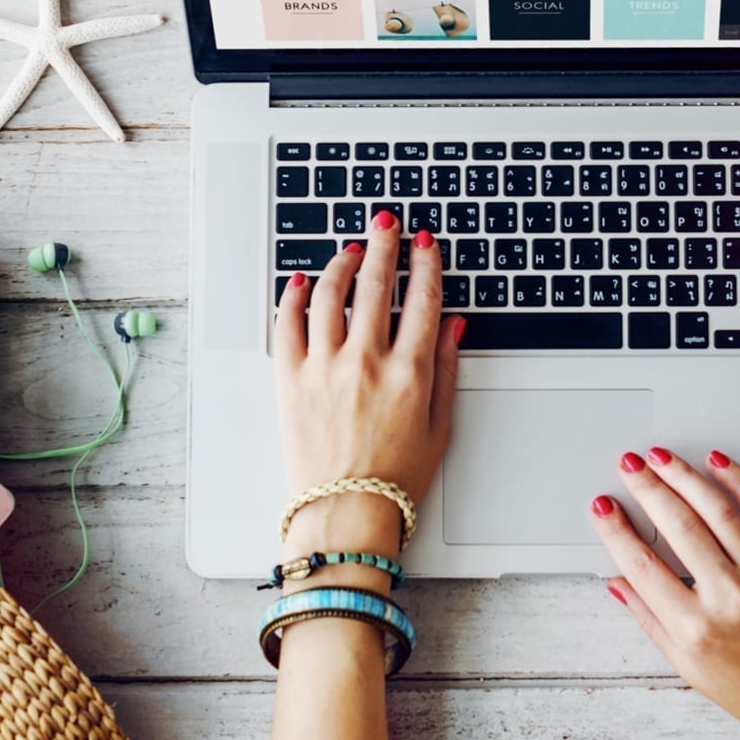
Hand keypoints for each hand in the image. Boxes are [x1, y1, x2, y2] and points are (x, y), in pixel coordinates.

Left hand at [274, 211, 461, 564]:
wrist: (346, 514)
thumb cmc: (396, 478)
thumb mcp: (440, 424)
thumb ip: (446, 367)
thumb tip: (451, 324)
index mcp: (409, 372)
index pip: (422, 298)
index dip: (426, 262)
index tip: (426, 243)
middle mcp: (366, 362)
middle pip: (376, 283)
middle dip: (384, 244)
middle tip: (386, 225)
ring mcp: (324, 368)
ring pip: (331, 294)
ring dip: (341, 263)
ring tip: (348, 250)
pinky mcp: (290, 380)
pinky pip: (287, 323)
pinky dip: (294, 295)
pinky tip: (302, 280)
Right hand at [592, 449, 739, 739]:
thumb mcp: (688, 667)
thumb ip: (650, 620)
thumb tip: (618, 584)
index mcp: (695, 627)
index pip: (641, 565)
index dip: (615, 530)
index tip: (602, 507)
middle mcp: (728, 596)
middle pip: (677, 525)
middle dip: (646, 487)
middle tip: (629, 465)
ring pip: (717, 509)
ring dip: (684, 475)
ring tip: (662, 458)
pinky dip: (739, 480)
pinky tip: (718, 462)